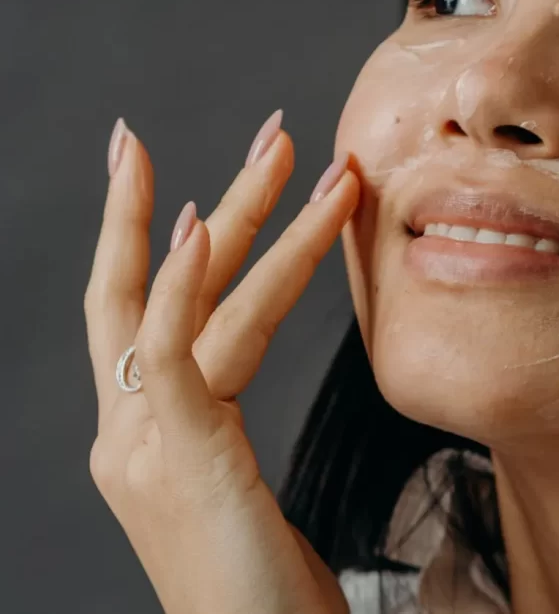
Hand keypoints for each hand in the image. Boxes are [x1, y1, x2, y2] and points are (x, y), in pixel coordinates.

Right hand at [84, 113, 357, 613]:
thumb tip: (240, 384)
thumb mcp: (235, 496)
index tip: (170, 174)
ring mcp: (139, 444)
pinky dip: (178, 286)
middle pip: (155, 288)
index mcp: (143, 434)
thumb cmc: (260, 591)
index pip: (139, 314)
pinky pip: (168, 356)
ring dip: (240, 217)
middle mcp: (127, 430)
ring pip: (186, 305)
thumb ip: (220, 435)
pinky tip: (198, 229)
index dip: (144, 238)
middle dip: (207, 202)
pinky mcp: (172, 460)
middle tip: (269, 133)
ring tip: (289, 151)